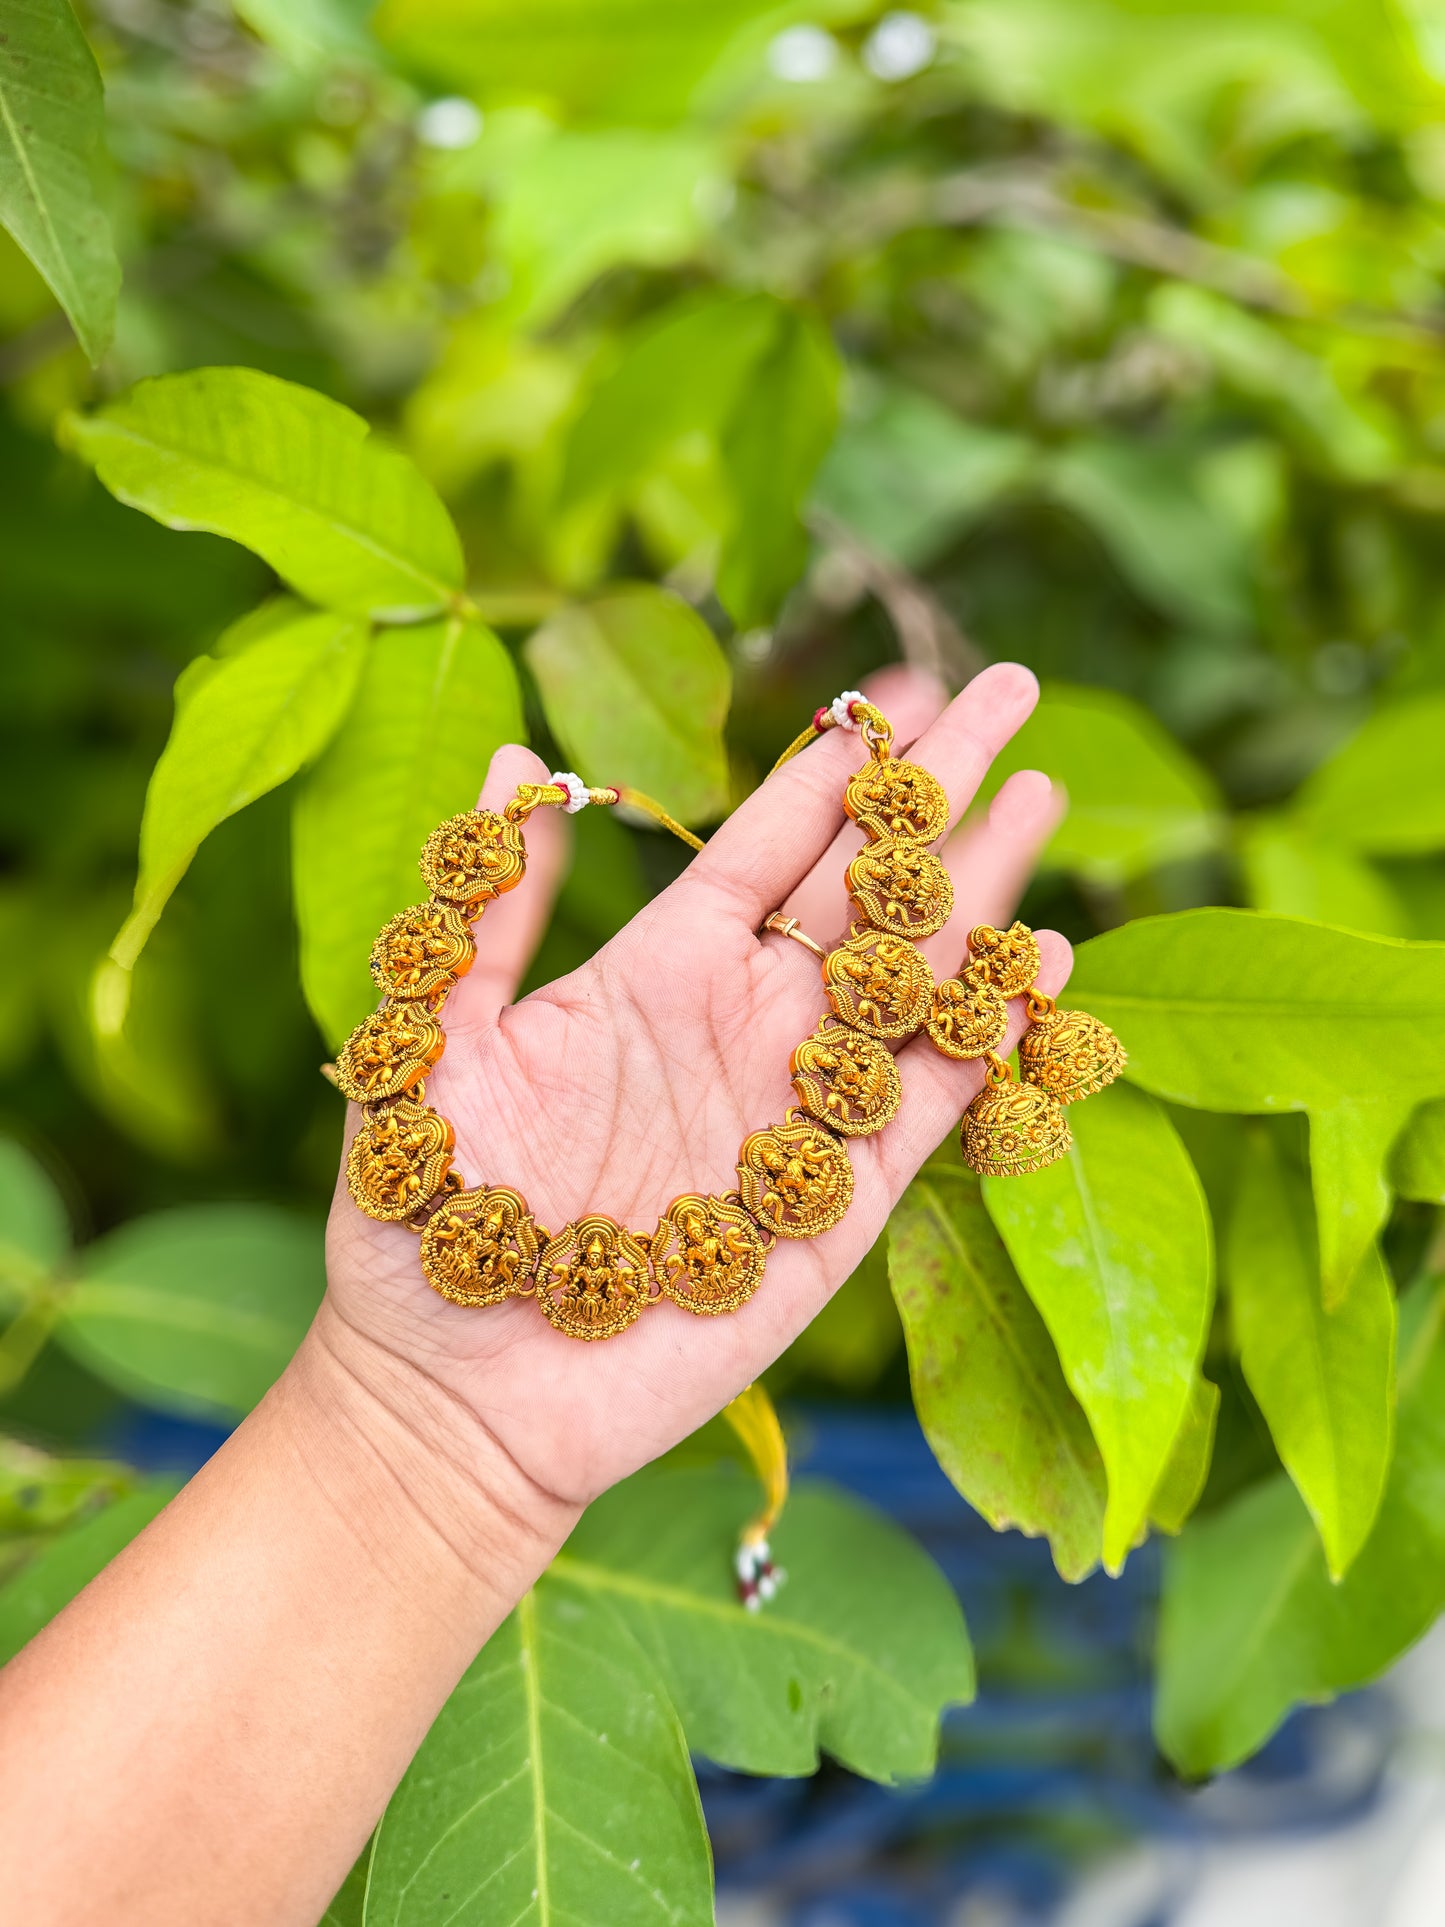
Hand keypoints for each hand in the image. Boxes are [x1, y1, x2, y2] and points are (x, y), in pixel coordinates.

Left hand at [319, 664, 1068, 1521]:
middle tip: (1012, 687)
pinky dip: (989, 1036)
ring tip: (1039, 797)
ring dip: (980, 889)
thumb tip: (516, 754)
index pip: (774, 840)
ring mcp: (797, 1110)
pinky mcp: (835, 1208)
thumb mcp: (438, 1041)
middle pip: (866, 883)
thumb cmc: (424, 1223)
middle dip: (937, 788)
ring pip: (913, 977)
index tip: (902, 684)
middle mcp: (744, 1024)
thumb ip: (494, 905)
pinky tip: (1042, 963)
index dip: (839, 760)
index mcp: (659, 971)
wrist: (453, 1392)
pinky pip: (929, 1105)